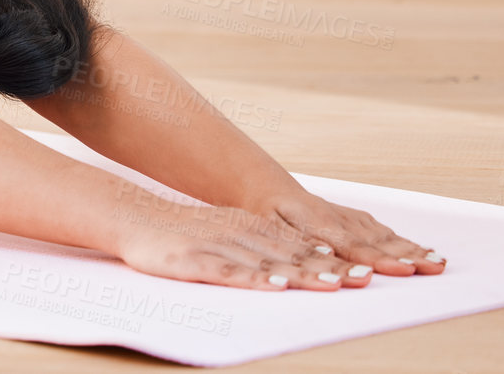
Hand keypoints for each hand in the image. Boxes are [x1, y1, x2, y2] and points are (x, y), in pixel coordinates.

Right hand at [112, 192, 356, 290]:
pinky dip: (255, 278)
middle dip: (330, 268)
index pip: (301, 246)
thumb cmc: (185, 232)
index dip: (336, 260)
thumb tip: (312, 258)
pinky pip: (230, 271)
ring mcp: (220, 246)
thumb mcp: (231, 232)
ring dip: (302, 273)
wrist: (136, 218)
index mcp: (253, 228)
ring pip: (268, 263)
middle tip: (363, 279)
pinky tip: (275, 285)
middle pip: (292, 255)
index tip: (368, 273)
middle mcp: (242, 235)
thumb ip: (267, 245)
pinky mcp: (196, 260)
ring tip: (333, 283)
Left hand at [258, 189, 445, 277]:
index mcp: (314, 221)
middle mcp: (335, 218)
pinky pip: (378, 230)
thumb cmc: (262, 210)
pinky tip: (418, 251)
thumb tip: (327, 255)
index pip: (350, 244)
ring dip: (409, 248)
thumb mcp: (267, 225)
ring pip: (381, 234)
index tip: (399, 269)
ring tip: (436, 263)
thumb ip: (295, 240)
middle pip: (373, 240)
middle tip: (432, 268)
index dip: (375, 258)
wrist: (264, 187)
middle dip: (405, 255)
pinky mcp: (350, 218)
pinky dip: (400, 241)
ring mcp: (345, 217)